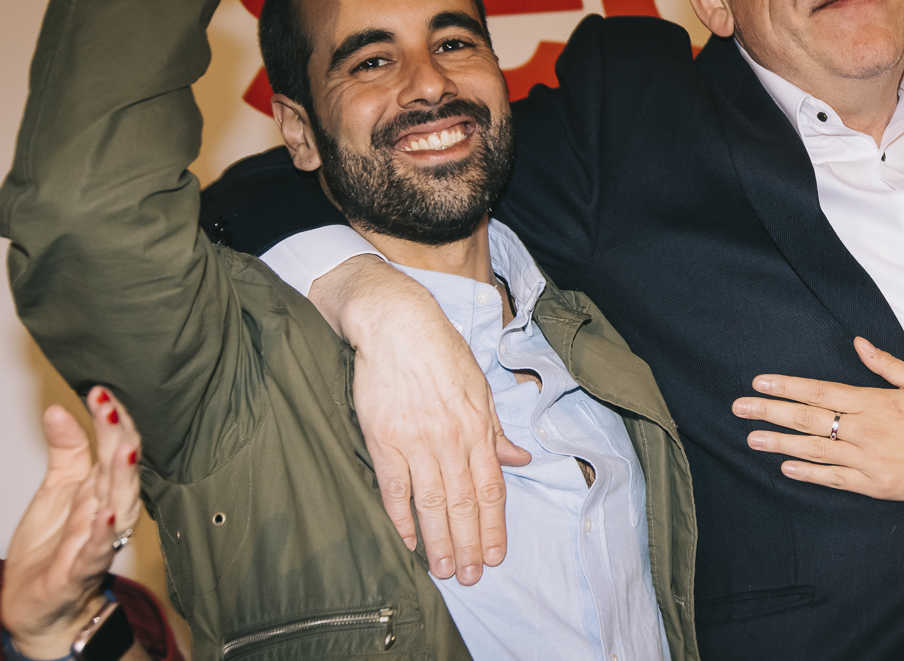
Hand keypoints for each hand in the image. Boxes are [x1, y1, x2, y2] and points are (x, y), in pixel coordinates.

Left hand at [1, 388, 142, 658]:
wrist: (41, 603)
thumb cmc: (57, 543)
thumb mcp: (57, 487)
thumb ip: (66, 449)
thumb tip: (57, 409)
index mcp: (104, 486)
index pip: (115, 446)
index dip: (111, 419)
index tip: (100, 390)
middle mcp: (110, 509)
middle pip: (119, 470)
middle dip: (118, 438)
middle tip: (110, 406)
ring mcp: (100, 540)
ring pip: (118, 505)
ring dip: (121, 479)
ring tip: (121, 449)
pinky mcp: (82, 570)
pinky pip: (97, 552)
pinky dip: (103, 535)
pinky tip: (105, 515)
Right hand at [311, 256, 529, 584]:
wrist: (397, 326)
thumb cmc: (442, 352)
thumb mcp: (480, 387)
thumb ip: (495, 430)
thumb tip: (519, 459)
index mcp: (478, 428)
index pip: (491, 489)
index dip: (494, 527)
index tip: (496, 556)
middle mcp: (451, 440)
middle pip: (464, 504)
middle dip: (469, 545)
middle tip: (470, 577)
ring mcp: (416, 442)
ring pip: (433, 503)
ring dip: (439, 541)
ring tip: (444, 570)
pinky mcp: (384, 440)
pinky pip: (394, 488)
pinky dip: (402, 517)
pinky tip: (409, 540)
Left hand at [731, 338, 903, 502]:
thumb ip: (885, 364)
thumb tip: (857, 342)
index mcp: (874, 402)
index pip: (820, 392)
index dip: (787, 387)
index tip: (759, 383)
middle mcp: (866, 431)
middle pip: (808, 420)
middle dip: (771, 413)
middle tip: (739, 409)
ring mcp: (868, 461)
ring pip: (815, 451)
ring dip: (780, 444)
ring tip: (752, 438)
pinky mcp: (875, 485)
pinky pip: (834, 479)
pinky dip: (809, 473)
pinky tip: (786, 468)